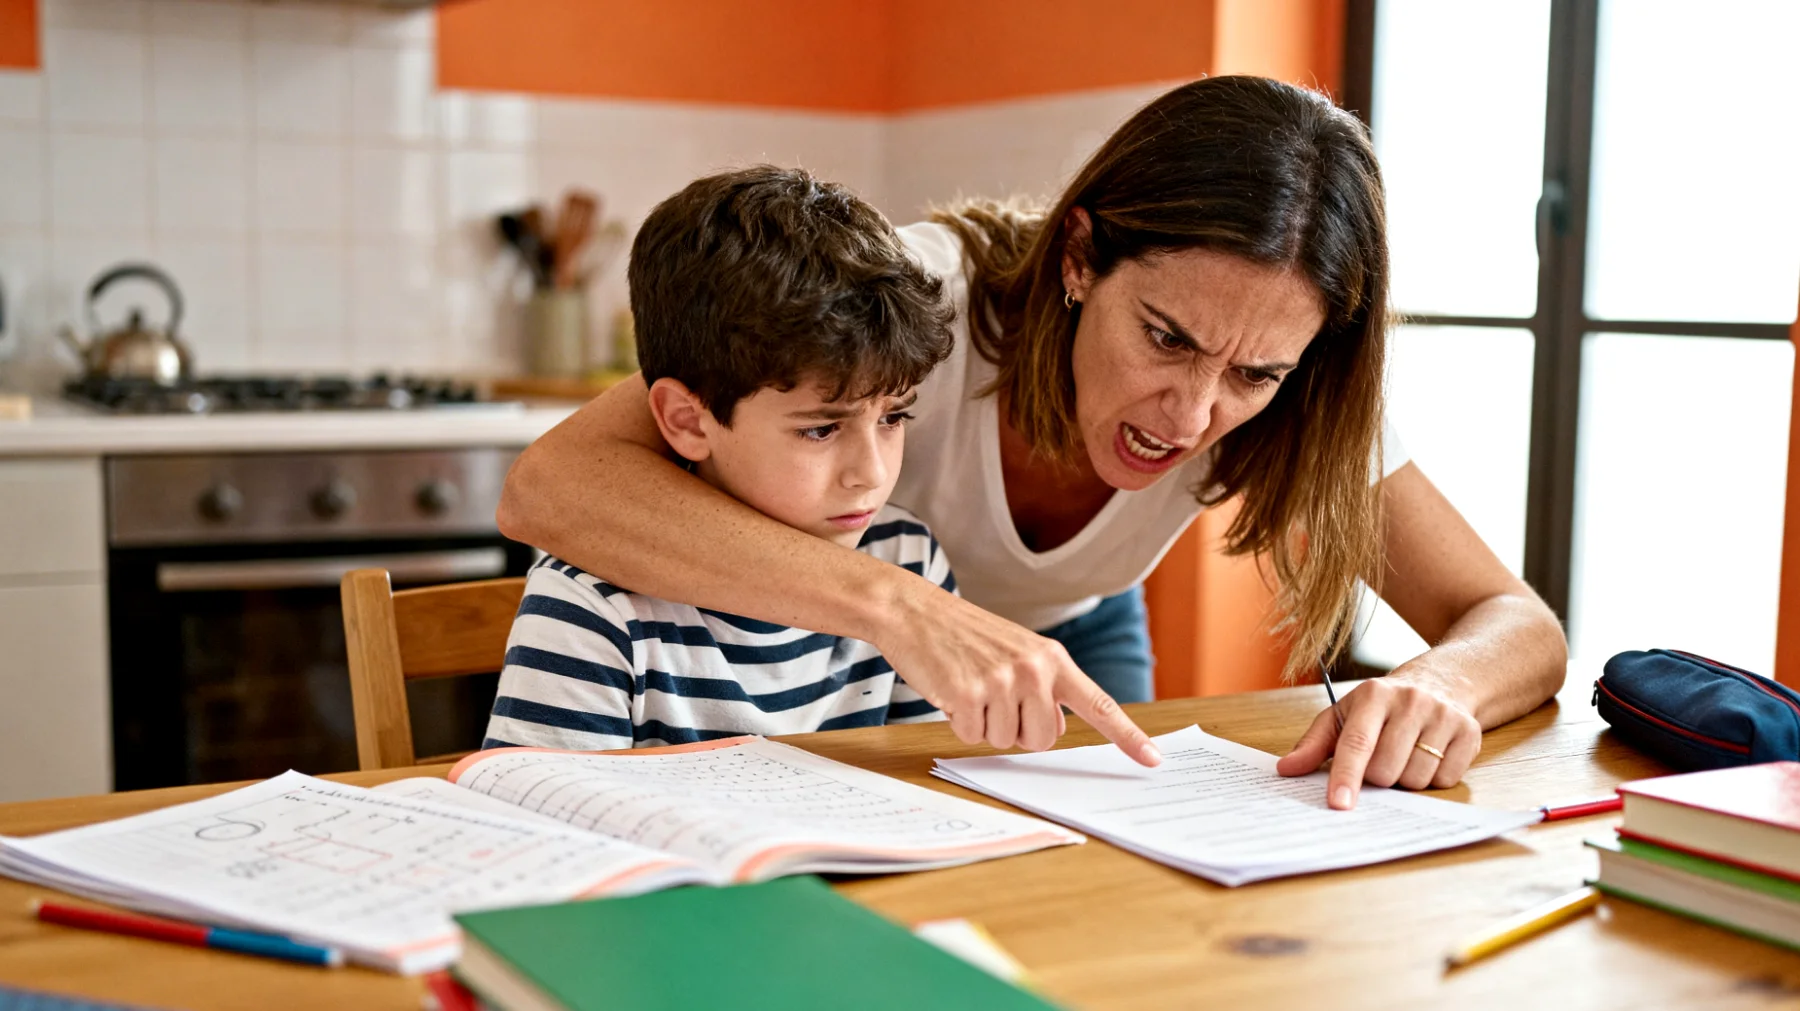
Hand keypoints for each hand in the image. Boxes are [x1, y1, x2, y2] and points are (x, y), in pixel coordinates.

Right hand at [875, 578, 1161, 766]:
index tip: (1154, 761)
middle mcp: (1034, 669)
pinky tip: (951, 688)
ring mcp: (1001, 681)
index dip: (1128, 736)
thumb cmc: (965, 635)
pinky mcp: (967, 694)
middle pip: (1044, 739)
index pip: (1099, 704)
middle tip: (994, 699)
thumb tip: (1052, 729)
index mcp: (1052, 659)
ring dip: (984, 724)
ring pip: (1005, 741)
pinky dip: (958, 721)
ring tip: (969, 686)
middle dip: (1019, 731)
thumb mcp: (1016, 652)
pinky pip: (972, 736)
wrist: (915, 611)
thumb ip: (1043, 686)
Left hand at [1274, 674, 1480, 809]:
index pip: (1356, 743)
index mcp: (1372, 696)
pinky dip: (1433, 780)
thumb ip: (1313, 744)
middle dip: (1378, 779)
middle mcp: (1410, 701)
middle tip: (1380, 763)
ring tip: (1404, 757)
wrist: (1440, 683)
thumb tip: (1285, 769)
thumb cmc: (1382, 707)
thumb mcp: (1343, 716)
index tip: (1338, 804)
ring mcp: (1443, 715)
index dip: (1346, 777)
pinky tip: (1428, 758)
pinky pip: (1446, 780)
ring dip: (1405, 780)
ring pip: (1416, 778)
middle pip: (1387, 769)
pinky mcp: (1469, 732)